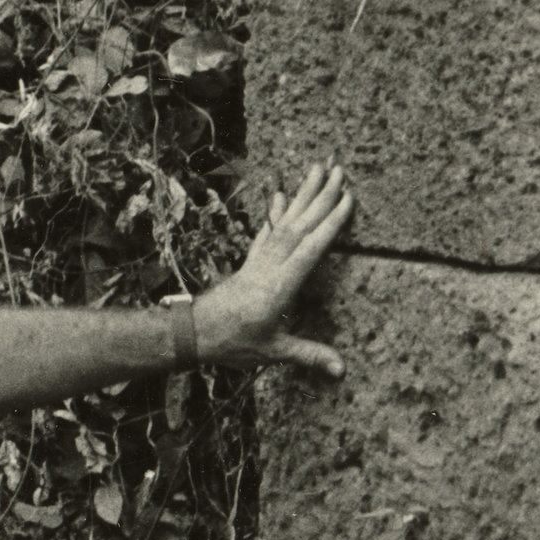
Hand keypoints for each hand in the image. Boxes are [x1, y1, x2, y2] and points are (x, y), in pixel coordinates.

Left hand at [193, 161, 353, 373]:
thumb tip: (342, 369)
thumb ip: (308, 355)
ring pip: (285, 222)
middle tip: (339, 170)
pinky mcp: (249, 263)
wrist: (193, 333)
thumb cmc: (232, 343)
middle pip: (300, 225)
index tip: (347, 198)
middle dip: (321, 197)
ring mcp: (259, 261)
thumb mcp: (273, 352)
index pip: (311, 247)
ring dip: (303, 195)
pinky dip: (276, 214)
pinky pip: (266, 232)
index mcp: (280, 285)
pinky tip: (282, 197)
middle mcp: (270, 266)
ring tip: (317, 170)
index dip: (330, 223)